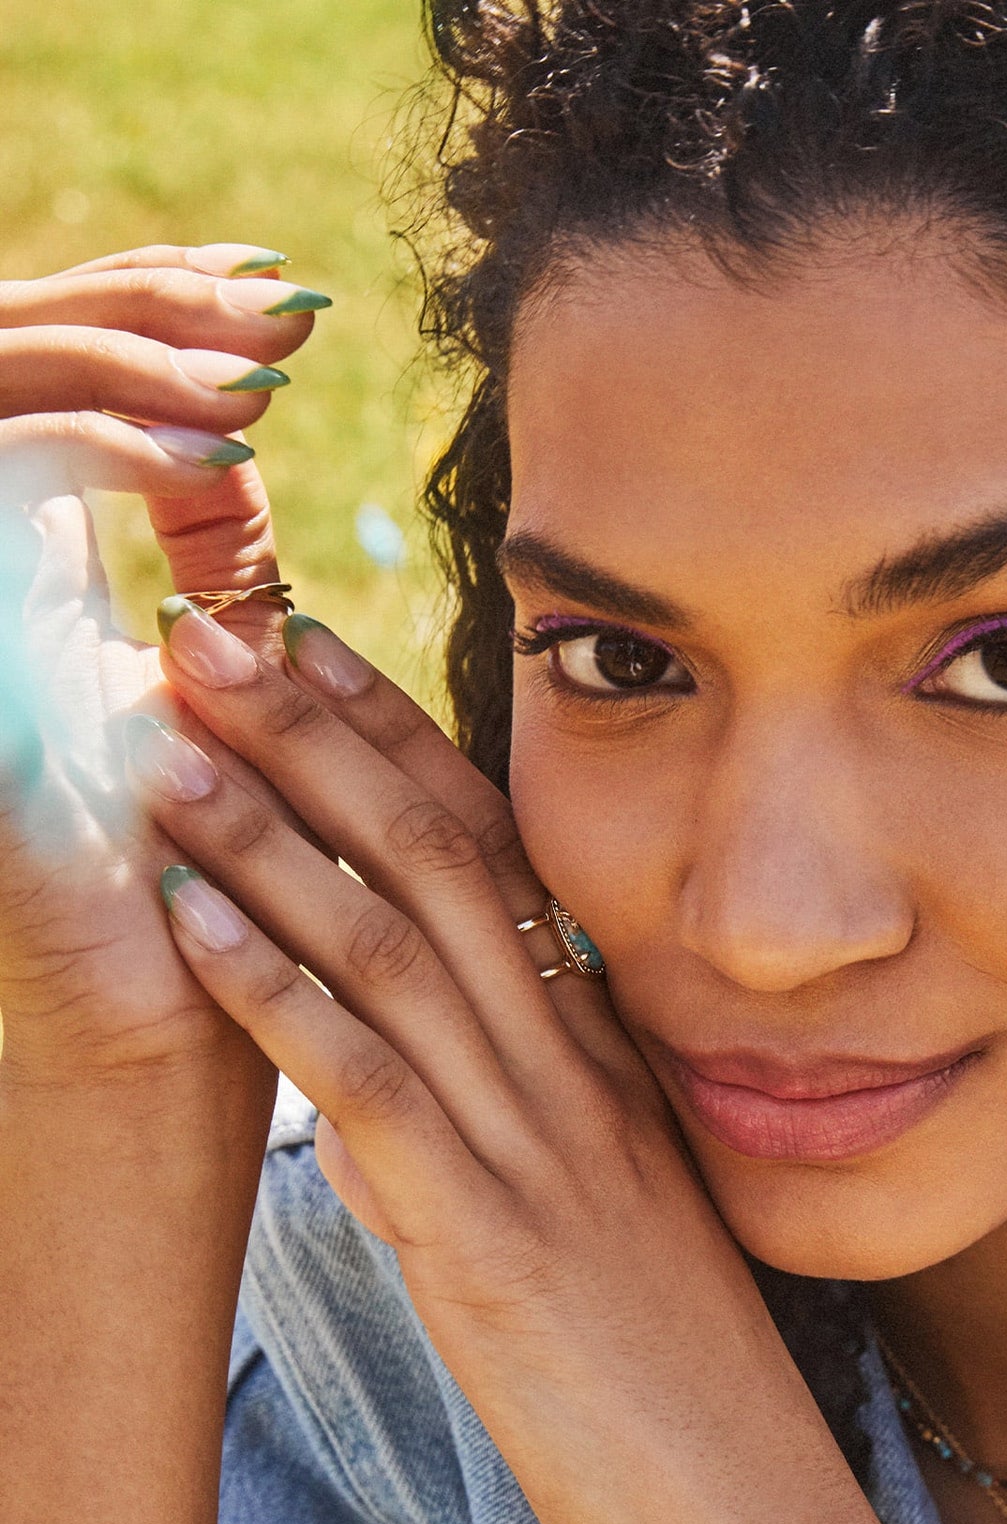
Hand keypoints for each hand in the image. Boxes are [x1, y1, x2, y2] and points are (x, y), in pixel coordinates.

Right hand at [0, 243, 326, 1085]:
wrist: (152, 1029)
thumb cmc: (202, 883)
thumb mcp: (209, 708)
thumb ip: (211, 598)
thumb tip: (237, 478)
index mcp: (20, 586)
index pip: (47, 385)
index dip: (139, 314)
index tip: (268, 299)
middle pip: (6, 359)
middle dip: (136, 314)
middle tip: (266, 302)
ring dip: (121, 364)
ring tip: (252, 371)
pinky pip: (2, 513)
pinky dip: (88, 456)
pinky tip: (210, 451)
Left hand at [131, 595, 791, 1523]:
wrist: (748, 1522)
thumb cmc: (676, 1385)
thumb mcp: (610, 1222)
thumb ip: (511, 1132)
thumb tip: (390, 1090)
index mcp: (610, 1056)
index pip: (500, 858)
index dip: (400, 740)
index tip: (315, 650)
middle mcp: (577, 1072)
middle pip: (438, 863)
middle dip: (319, 737)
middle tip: (217, 633)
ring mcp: (537, 1147)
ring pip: (394, 949)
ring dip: (270, 834)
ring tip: (169, 741)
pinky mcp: (488, 1238)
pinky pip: (373, 1088)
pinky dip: (274, 993)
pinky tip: (192, 917)